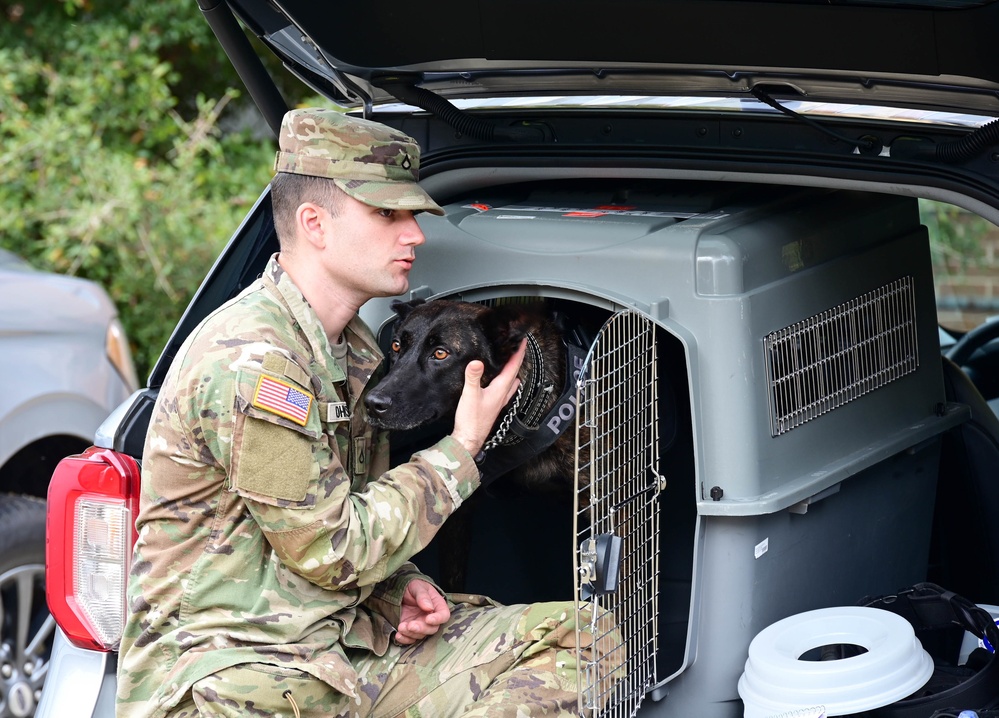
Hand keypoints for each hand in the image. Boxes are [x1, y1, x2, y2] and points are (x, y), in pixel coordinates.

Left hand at [394, 579, 449, 645]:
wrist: (401, 591)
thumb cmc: (413, 586)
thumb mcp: (417, 587)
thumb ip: (423, 596)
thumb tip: (428, 607)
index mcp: (437, 605)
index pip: (444, 615)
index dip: (438, 619)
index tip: (428, 619)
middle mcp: (431, 617)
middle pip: (432, 629)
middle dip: (421, 629)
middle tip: (411, 625)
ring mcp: (421, 625)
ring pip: (421, 635)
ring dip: (411, 634)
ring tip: (401, 627)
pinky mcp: (411, 630)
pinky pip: (410, 639)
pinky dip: (405, 640)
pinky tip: (398, 635)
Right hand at [450, 339, 525, 456]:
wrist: (468, 439)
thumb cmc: (471, 420)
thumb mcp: (470, 395)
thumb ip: (473, 377)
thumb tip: (476, 362)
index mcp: (500, 390)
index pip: (513, 367)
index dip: (518, 353)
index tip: (523, 341)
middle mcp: (503, 395)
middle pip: (514, 373)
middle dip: (517, 360)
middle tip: (518, 348)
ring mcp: (499, 401)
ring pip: (511, 383)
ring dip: (512, 371)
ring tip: (511, 362)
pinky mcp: (492, 406)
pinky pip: (503, 390)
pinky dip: (504, 381)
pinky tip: (498, 382)